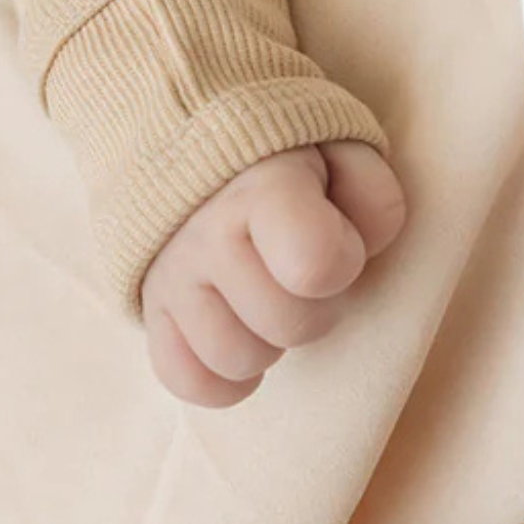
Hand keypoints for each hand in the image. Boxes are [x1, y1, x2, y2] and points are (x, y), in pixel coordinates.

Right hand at [140, 142, 406, 408]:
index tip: (340, 241)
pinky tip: (244, 336)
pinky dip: (223, 377)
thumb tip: (364, 252)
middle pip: (289, 326)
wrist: (202, 142)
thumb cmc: (290, 156)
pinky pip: (187, 381)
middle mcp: (208, 236)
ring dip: (270, 342)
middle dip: (318, 307)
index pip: (316, 264)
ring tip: (272, 299)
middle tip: (307, 275)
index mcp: (263, 188)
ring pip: (238, 361)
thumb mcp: (346, 151)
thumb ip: (372, 197)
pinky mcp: (150, 309)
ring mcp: (171, 276)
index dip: (345, 263)